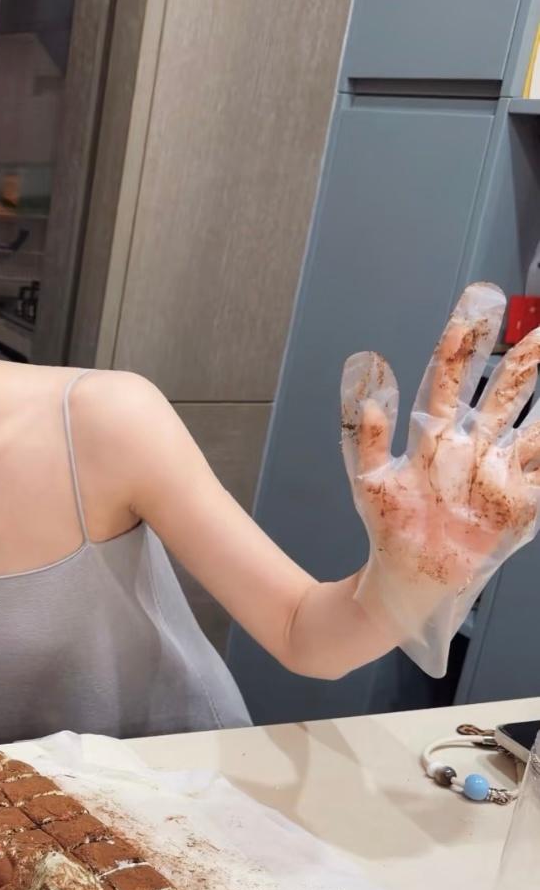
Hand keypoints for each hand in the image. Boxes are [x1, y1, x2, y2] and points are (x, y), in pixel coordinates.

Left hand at [343, 282, 539, 669]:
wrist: (404, 582)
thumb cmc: (390, 530)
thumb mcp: (369, 480)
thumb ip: (366, 434)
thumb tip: (369, 384)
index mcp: (436, 436)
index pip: (450, 378)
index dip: (463, 343)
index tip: (475, 307)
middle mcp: (472, 447)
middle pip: (502, 392)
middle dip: (521, 359)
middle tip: (539, 327)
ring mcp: (497, 474)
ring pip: (530, 424)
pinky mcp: (515, 504)